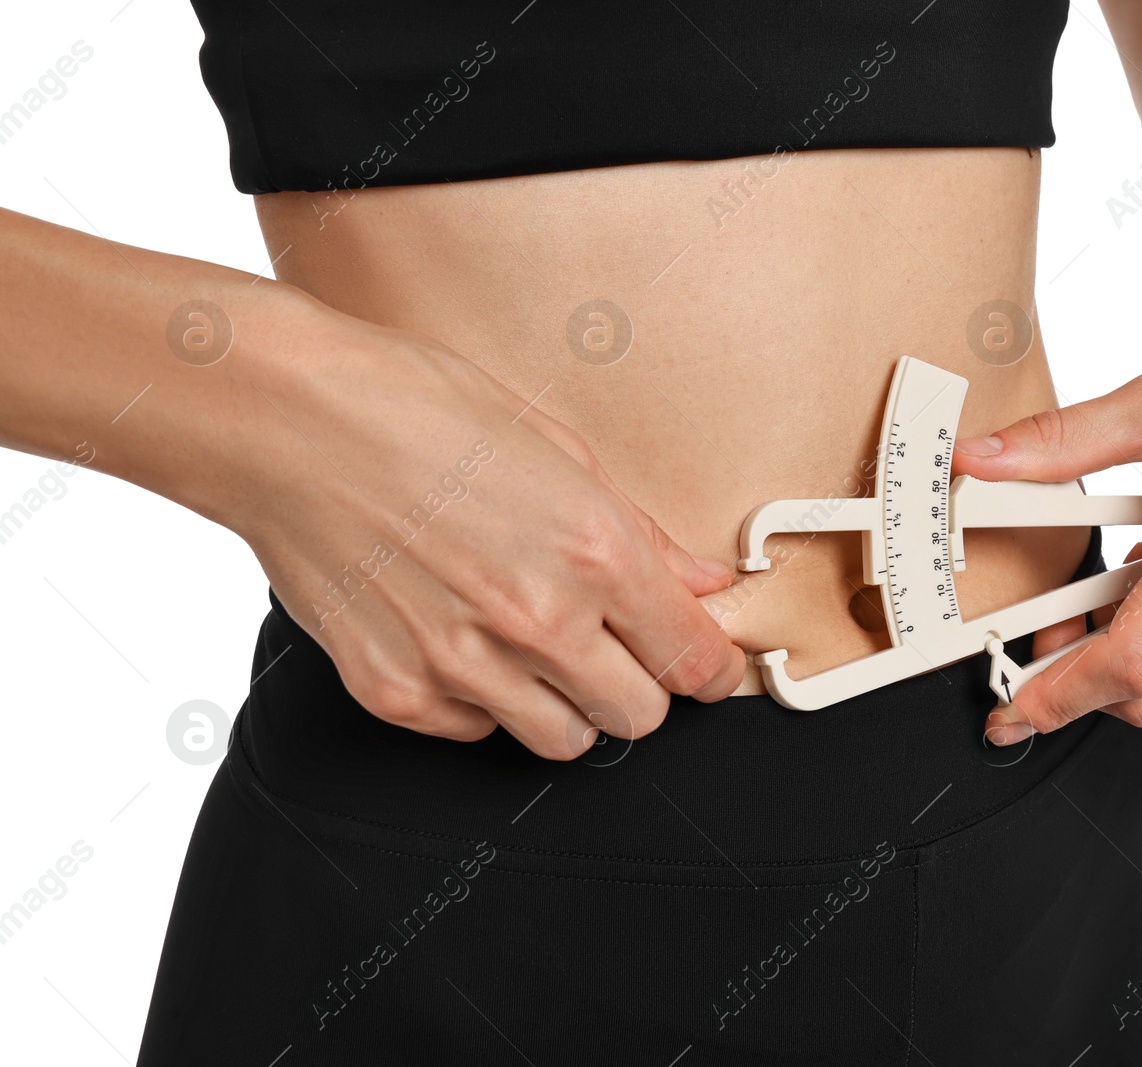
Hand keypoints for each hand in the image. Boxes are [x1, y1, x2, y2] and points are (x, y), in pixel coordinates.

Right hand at [226, 291, 745, 758]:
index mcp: (595, 551)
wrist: (287, 421)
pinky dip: (483, 702)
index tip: (707, 667)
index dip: (712, 669)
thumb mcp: (557, 447)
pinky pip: (476, 732)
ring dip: (567, 704)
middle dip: (640, 685)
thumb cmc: (418, 408)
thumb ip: (641, 532)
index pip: (692, 660)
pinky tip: (463, 640)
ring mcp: (463, 665)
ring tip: (536, 648)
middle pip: (638, 716)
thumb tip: (700, 582)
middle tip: (617, 649)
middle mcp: (538, 619)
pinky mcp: (396, 692)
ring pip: (564, 740)